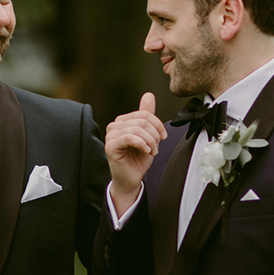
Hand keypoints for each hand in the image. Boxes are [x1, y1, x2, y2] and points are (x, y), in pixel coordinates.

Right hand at [104, 93, 166, 213]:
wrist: (131, 179)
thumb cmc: (137, 160)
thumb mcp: (148, 135)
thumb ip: (147, 116)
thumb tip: (148, 95)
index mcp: (122, 121)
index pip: (144, 114)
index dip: (157, 124)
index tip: (162, 137)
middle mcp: (114, 126)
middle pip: (141, 120)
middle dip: (154, 134)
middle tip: (156, 146)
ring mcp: (110, 136)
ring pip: (137, 129)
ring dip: (150, 141)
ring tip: (151, 150)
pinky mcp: (110, 146)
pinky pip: (130, 137)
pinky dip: (142, 144)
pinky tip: (145, 151)